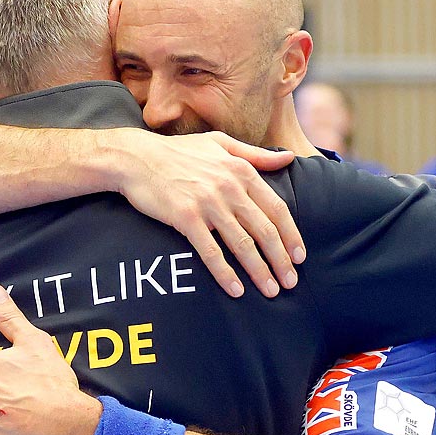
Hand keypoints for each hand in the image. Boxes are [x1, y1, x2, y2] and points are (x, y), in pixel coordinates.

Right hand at [116, 130, 302, 298]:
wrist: (136, 157)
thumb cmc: (179, 151)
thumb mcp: (221, 144)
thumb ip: (256, 155)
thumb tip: (289, 158)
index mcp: (241, 171)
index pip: (277, 208)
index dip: (291, 235)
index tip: (299, 257)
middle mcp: (229, 187)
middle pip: (264, 230)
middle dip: (281, 260)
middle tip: (291, 282)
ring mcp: (208, 203)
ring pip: (242, 244)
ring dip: (260, 271)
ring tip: (271, 291)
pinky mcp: (186, 218)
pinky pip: (211, 252)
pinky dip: (226, 274)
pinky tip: (236, 290)